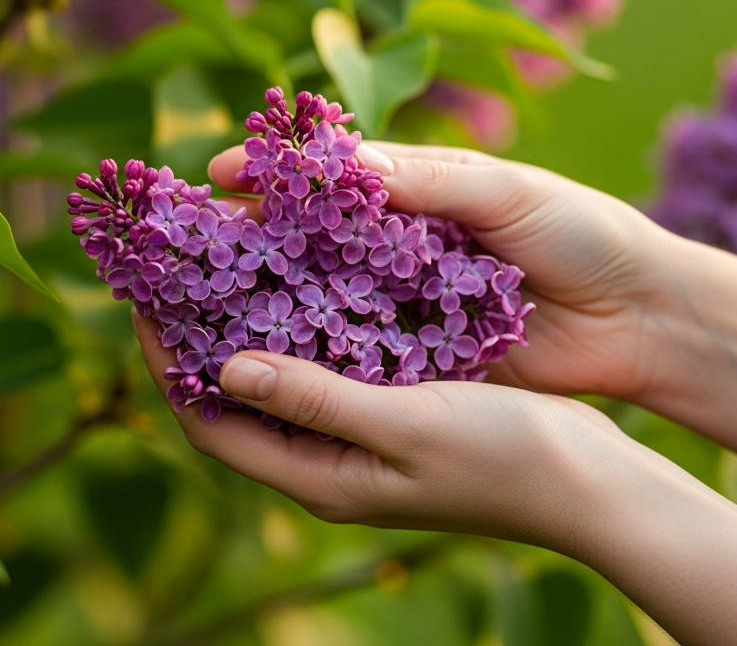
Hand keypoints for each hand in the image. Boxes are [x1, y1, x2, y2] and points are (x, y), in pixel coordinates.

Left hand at [133, 312, 670, 555]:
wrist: (594, 483)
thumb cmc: (506, 459)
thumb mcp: (404, 426)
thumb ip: (314, 399)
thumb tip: (223, 366)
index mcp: (320, 479)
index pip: (210, 424)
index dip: (167, 363)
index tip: (142, 296)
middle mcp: (329, 464)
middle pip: (236, 397)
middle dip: (200, 334)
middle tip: (180, 263)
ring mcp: (362, 441)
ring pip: (282, 375)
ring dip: (252, 320)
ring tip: (231, 254)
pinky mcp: (395, 414)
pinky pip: (330, 364)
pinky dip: (308, 322)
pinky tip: (310, 271)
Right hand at [208, 141, 678, 399]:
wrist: (644, 319)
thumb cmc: (584, 236)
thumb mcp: (509, 194)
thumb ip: (429, 181)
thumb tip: (338, 162)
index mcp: (419, 191)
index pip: (326, 178)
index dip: (270, 175)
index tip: (215, 176)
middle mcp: (400, 249)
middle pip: (308, 242)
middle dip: (248, 243)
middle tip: (186, 252)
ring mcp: (407, 306)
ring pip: (324, 302)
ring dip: (268, 303)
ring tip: (205, 308)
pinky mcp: (424, 360)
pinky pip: (359, 357)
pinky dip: (317, 356)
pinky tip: (266, 362)